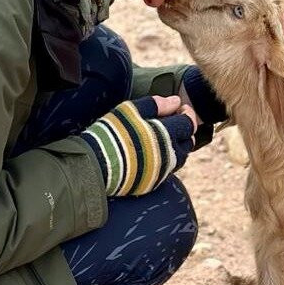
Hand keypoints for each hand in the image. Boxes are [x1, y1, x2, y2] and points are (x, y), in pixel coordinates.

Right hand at [80, 95, 196, 196]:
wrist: (94, 165)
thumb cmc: (111, 134)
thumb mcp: (130, 111)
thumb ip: (155, 104)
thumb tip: (175, 101)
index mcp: (165, 135)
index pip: (189, 124)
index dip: (187, 113)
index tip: (180, 107)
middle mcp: (169, 156)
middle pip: (187, 143)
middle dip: (184, 130)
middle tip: (173, 121)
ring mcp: (162, 172)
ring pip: (179, 158)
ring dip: (176, 146)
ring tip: (162, 136)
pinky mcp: (153, 183)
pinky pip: (167, 170)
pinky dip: (165, 159)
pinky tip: (151, 152)